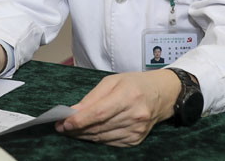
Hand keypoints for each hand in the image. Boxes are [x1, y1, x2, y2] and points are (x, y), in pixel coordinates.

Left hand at [54, 70, 179, 146]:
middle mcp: (134, 115)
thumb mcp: (112, 81)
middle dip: (77, 129)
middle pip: (99, 127)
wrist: (162, 94)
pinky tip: (89, 133)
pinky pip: (110, 142)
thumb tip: (73, 111)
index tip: (64, 123)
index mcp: (128, 96)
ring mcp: (137, 130)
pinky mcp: (136, 139)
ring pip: (102, 137)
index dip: (79, 120)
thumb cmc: (135, 83)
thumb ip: (92, 97)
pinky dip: (97, 138)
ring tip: (71, 130)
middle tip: (62, 127)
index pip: (99, 113)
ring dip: (84, 135)